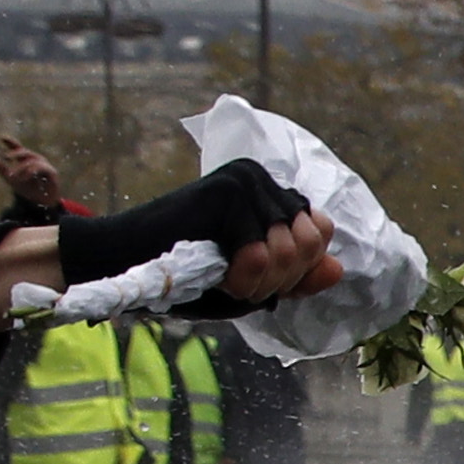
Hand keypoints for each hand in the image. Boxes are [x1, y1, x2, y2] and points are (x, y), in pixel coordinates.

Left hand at [0, 135, 63, 211]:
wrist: (39, 203)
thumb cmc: (26, 189)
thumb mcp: (9, 176)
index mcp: (25, 160)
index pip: (18, 148)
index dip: (11, 142)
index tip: (1, 137)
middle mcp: (36, 160)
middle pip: (25, 152)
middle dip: (15, 153)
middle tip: (5, 157)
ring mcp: (44, 165)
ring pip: (31, 160)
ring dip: (21, 167)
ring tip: (13, 176)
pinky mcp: (51, 172)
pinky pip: (41, 167)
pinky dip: (31, 171)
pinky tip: (24, 177)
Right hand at [60, 159, 320, 312]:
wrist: (125, 265)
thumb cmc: (188, 277)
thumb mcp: (255, 284)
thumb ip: (297, 277)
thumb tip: (338, 268)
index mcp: (268, 194)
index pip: (320, 233)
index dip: (297, 269)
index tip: (259, 278)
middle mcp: (260, 179)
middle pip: (311, 241)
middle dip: (282, 278)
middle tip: (240, 280)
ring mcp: (244, 180)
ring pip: (291, 248)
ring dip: (261, 282)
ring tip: (226, 276)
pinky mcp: (226, 192)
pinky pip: (261, 253)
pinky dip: (243, 278)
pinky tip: (218, 273)